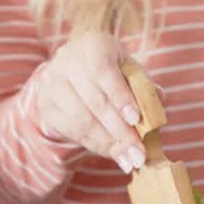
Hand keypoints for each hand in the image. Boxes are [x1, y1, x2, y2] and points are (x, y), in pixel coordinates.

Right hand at [31, 32, 146, 171]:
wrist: (75, 74)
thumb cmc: (111, 71)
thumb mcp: (130, 72)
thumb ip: (144, 88)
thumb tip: (157, 110)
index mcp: (93, 44)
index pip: (103, 71)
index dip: (120, 97)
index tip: (136, 120)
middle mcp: (67, 60)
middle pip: (94, 100)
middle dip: (120, 130)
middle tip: (139, 153)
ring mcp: (52, 84)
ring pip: (81, 119)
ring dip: (108, 143)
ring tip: (129, 159)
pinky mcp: (46, 106)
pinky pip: (71, 131)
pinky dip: (94, 145)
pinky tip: (112, 153)